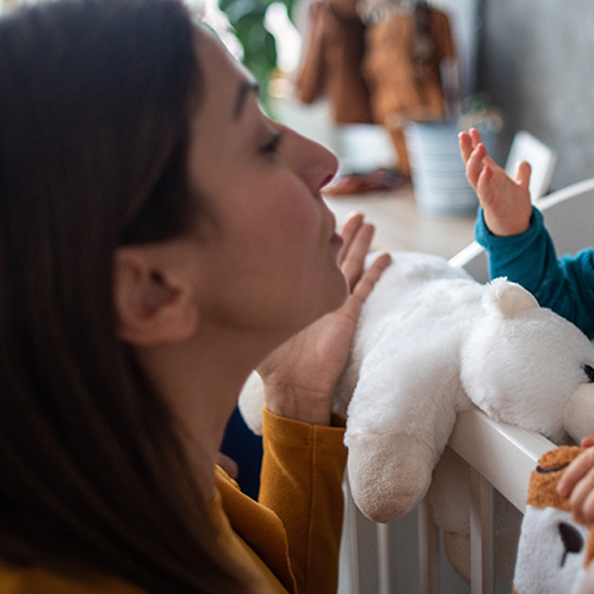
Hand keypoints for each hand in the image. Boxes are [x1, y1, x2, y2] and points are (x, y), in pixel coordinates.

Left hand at [256, 213, 390, 424]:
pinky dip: (376, 271)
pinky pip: (364, 287)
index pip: (304, 253)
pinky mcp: (347, 314)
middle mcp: (315, 290)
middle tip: (352, 211)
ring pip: (351, 263)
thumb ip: (237, 297)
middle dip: (341, 230)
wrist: (292, 386)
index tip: (312, 208)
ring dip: (360, 242)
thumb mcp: (248, 319)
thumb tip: (209, 276)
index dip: (309, 231)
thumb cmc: (268, 358)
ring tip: (368, 222)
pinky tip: (385, 257)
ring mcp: (334, 301)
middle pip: (332, 251)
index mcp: (294, 288)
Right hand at [458, 127, 531, 235]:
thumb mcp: (521, 187)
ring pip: (473, 175)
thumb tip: (524, 162)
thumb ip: (523, 174)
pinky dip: (484, 181)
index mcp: (491, 177)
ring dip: (474, 161)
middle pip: (471, 163)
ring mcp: (486, 193)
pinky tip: (487, 170)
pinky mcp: (490, 205)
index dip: (475, 143)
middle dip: (467, 149)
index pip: (480, 157)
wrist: (517, 230)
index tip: (472, 130)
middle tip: (464, 134)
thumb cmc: (515, 210)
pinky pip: (484, 191)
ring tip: (479, 147)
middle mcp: (486, 183)